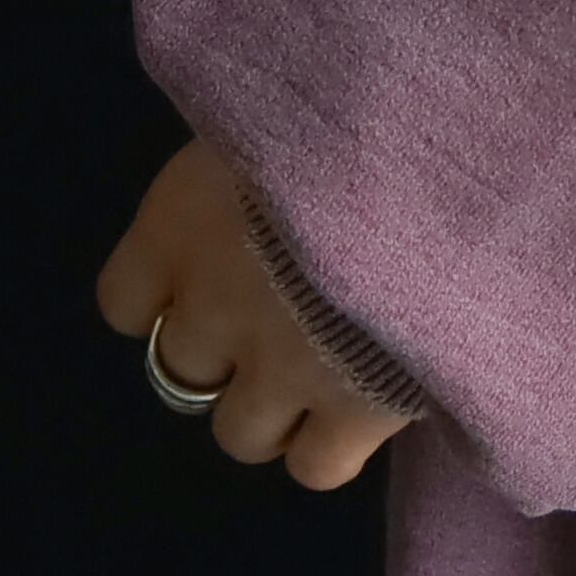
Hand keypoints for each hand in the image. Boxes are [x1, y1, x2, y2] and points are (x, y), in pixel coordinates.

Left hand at [93, 138, 413, 492]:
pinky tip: (368, 406)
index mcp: (180, 224)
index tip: (216, 275)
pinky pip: (315, 468)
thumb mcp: (282, 109)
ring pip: (240, 435)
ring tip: (330, 370)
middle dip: (229, 351)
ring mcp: (280, 368)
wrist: (451, 157)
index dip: (171, 296)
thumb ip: (251, 160)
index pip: (124, 303)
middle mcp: (213, 306)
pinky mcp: (353, 411)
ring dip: (276, 407)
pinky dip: (333, 446)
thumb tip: (252, 171)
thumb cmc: (364, 107)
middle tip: (287, 316)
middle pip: (182, 371)